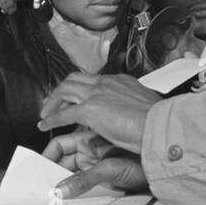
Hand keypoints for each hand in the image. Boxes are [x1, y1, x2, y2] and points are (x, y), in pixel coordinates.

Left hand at [37, 73, 156, 153]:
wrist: (159, 124)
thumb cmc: (159, 119)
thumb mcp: (148, 106)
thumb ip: (136, 106)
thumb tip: (137, 112)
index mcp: (120, 80)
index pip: (94, 79)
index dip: (81, 88)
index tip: (76, 97)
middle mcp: (106, 83)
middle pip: (74, 79)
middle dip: (61, 90)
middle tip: (53, 102)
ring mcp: (96, 94)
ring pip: (65, 90)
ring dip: (53, 102)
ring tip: (46, 113)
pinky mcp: (89, 110)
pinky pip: (63, 113)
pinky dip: (52, 119)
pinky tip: (45, 125)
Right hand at [42, 131, 148, 199]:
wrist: (164, 165)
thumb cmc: (143, 161)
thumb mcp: (109, 170)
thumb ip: (84, 180)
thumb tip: (60, 191)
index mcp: (89, 140)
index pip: (59, 146)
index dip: (47, 157)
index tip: (39, 171)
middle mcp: (90, 150)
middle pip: (62, 160)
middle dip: (51, 172)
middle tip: (41, 187)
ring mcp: (97, 162)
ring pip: (71, 172)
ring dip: (61, 181)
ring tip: (52, 194)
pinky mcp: (104, 175)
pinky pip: (82, 182)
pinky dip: (73, 188)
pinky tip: (69, 197)